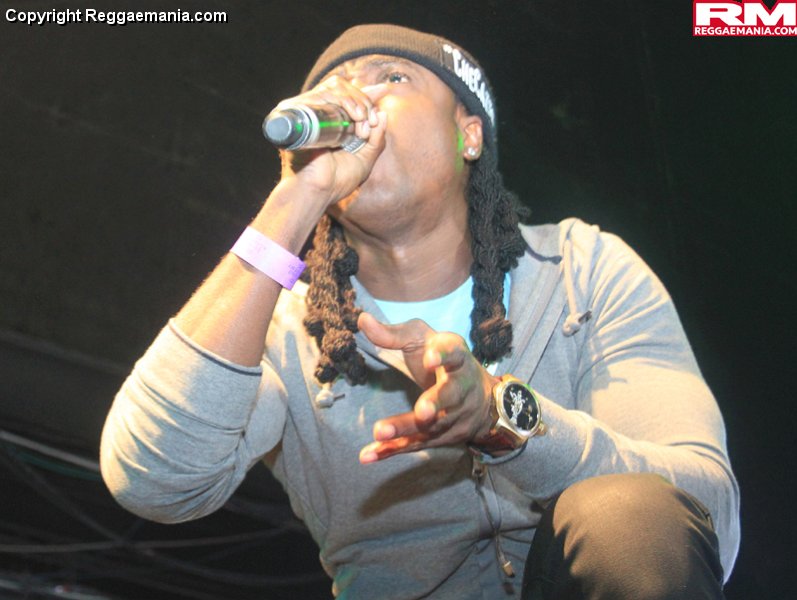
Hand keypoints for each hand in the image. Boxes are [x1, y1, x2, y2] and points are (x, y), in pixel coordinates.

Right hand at [279, 77, 389, 206]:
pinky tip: (356, 117)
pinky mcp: (302, 111)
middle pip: (345, 89)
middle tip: (370, 125)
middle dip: (365, 102)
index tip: (385, 90)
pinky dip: (345, 101)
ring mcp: (311, 111)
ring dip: (357, 102)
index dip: (367, 93)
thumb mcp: (365, 160)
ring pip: (336, 87)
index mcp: (334, 125)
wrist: (318, 190)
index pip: (350, 98)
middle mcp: (321, 115)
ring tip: (362, 127)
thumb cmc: (338, 180)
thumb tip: (383, 113)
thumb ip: (377, 140)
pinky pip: (325, 93)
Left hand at [356, 312, 496, 463]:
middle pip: (451, 396)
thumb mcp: (422, 338)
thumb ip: (393, 333)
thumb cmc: (441, 358)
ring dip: (406, 430)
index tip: (430, 358)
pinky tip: (369, 454)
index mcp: (457, 357)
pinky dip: (394, 450)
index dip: (443, 355)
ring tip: (380, 432)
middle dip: (436, 403)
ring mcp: (456, 416)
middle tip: (423, 411)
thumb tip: (361, 320)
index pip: (454, 353)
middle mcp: (461, 387)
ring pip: (432, 425)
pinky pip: (419, 444)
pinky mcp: (445, 437)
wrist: (481, 397)